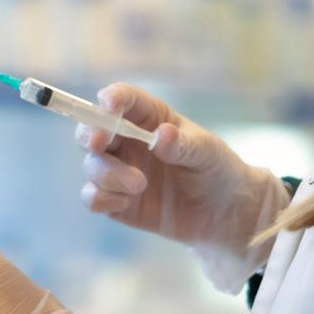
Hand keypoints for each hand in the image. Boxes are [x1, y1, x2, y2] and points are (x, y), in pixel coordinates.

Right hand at [78, 83, 291, 290]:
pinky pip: (92, 197)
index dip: (111, 98)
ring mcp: (118, 170)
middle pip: (92, 128)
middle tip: (99, 143)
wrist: (223, 214)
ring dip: (108, 174)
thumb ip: (183, 145)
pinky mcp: (116, 199)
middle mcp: (127, 140)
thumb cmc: (216, 170)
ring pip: (92, 164)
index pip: (123, 98)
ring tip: (140, 185)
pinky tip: (126, 204)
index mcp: (149, 117)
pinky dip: (101, 199)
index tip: (109, 106)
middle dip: (91, 133)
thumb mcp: (208, 154)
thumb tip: (161, 135)